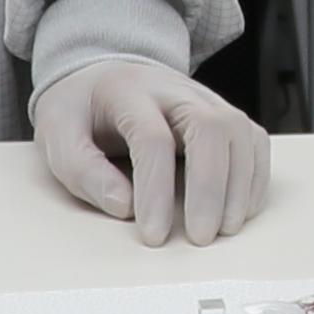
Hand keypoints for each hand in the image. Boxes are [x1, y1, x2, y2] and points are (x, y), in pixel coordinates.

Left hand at [35, 57, 268, 247]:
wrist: (103, 76)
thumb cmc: (82, 111)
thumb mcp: (59, 136)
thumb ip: (83, 170)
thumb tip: (124, 207)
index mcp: (128, 92)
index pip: (152, 139)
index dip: (155, 191)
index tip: (153, 235)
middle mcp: (174, 90)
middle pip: (210, 127)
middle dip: (210, 188)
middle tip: (200, 237)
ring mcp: (205, 98)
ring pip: (239, 131)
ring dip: (239, 186)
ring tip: (224, 230)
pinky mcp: (224, 114)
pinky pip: (254, 140)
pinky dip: (255, 176)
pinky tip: (240, 209)